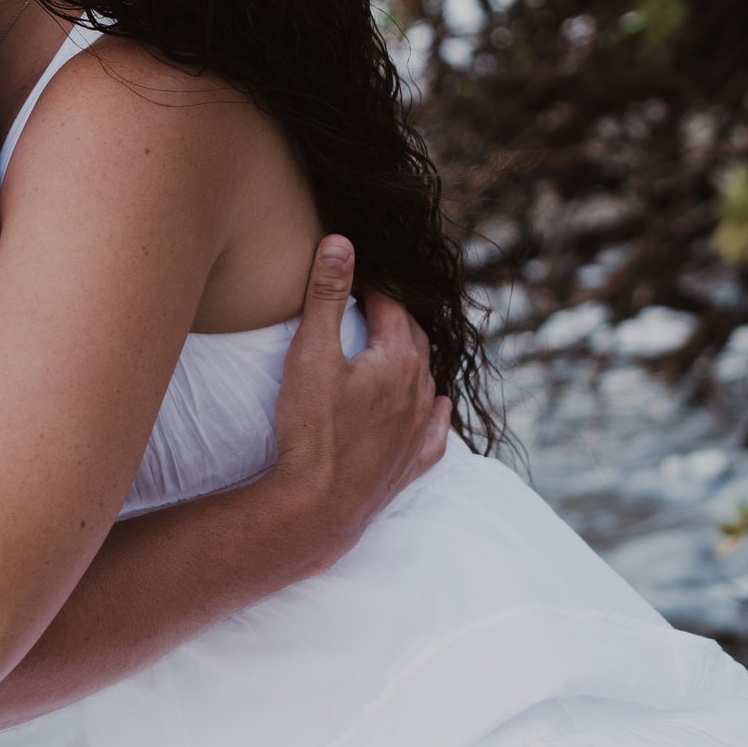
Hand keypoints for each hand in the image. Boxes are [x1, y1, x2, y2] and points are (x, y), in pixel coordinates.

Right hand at [264, 238, 449, 574]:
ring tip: (401, 345)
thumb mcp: (312, 351)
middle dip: (395, 317)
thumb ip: (327, 294)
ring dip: (414, 359)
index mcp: (397, 360)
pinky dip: (435, 416)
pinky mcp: (408, 464)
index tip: (360, 270)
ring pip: (426, 382)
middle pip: (413, 340)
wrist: (318, 505)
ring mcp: (416, 431)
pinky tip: (436, 409)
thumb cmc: (311, 428)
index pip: (392, 307)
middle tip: (375, 301)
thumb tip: (342, 241)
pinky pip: (433, 434)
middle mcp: (417, 393)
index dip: (375, 285)